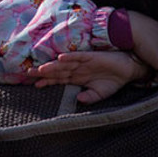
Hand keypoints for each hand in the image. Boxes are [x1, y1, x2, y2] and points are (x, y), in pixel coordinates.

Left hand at [27, 52, 149, 103]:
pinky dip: (70, 57)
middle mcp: (77, 69)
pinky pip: (79, 56)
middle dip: (44, 73)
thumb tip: (78, 100)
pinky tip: (61, 58)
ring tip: (41, 68)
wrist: (128, 69)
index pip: (59, 80)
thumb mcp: (100, 94)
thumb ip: (89, 97)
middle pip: (57, 71)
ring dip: (53, 66)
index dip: (47, 82)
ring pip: (64, 63)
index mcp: (78, 78)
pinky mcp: (92, 56)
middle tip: (29, 73)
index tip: (36, 85)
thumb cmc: (113, 81)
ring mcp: (83, 62)